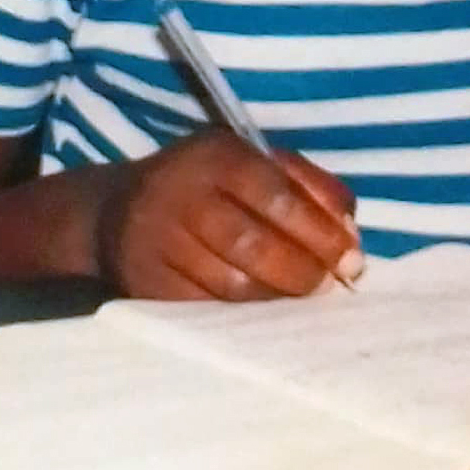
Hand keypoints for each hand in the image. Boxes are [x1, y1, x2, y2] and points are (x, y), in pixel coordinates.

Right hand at [95, 132, 362, 299]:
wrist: (117, 211)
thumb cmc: (209, 183)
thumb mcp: (256, 162)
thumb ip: (310, 187)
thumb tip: (351, 231)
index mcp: (217, 155)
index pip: (277, 196)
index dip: (321, 232)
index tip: (352, 259)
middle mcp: (182, 195)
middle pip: (254, 245)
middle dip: (304, 271)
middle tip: (330, 286)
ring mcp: (158, 243)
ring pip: (231, 285)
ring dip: (278, 297)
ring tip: (300, 297)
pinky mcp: (146, 286)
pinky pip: (206, 309)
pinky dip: (243, 314)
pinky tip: (263, 309)